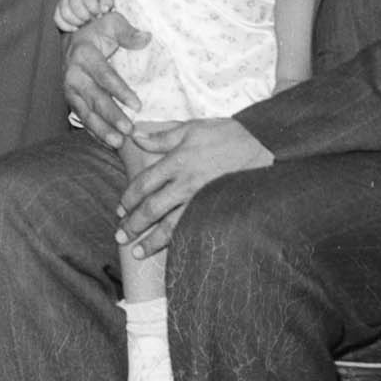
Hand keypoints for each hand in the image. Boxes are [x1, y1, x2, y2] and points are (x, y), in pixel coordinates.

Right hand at [55, 0, 112, 32]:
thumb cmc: (99, 0)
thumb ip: (107, 3)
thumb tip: (104, 9)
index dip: (93, 7)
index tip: (98, 15)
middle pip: (74, 3)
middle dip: (83, 15)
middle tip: (90, 21)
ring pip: (65, 12)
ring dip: (75, 21)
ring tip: (83, 25)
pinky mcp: (58, 9)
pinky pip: (57, 18)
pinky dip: (66, 26)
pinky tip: (75, 29)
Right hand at [62, 9, 149, 148]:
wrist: (73, 39)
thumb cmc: (97, 30)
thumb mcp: (111, 23)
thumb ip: (127, 32)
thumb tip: (146, 38)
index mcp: (84, 54)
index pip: (104, 75)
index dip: (120, 91)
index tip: (137, 105)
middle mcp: (74, 74)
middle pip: (95, 98)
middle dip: (111, 116)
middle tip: (129, 130)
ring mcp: (71, 90)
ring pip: (86, 113)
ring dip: (101, 129)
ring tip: (118, 143)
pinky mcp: (72, 100)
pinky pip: (83, 119)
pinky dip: (95, 132)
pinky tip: (109, 143)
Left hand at [115, 117, 273, 257]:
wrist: (261, 144)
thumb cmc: (226, 134)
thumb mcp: (190, 127)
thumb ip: (161, 137)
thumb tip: (135, 136)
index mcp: (176, 161)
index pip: (144, 184)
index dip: (129, 198)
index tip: (120, 209)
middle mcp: (185, 183)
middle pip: (152, 208)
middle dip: (133, 225)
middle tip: (120, 237)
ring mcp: (200, 198)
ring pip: (171, 225)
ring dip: (152, 240)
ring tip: (137, 253)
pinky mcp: (215, 207)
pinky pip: (193, 228)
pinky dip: (179, 241)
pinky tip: (170, 251)